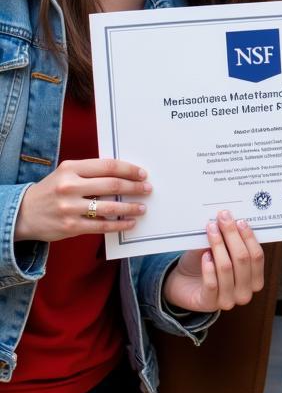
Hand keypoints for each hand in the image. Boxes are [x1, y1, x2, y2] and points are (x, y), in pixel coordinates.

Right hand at [13, 158, 149, 241]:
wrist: (23, 213)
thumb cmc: (53, 190)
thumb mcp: (67, 173)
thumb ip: (91, 172)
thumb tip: (125, 174)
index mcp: (71, 168)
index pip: (108, 166)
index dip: (129, 170)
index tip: (142, 174)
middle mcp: (70, 187)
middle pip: (112, 185)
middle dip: (134, 187)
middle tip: (148, 189)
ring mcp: (70, 208)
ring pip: (109, 207)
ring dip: (131, 208)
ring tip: (142, 207)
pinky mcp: (70, 226)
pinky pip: (101, 226)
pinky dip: (119, 225)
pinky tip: (130, 223)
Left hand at [162, 211, 264, 311]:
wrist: (184, 283)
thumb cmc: (207, 262)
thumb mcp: (222, 250)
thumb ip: (230, 240)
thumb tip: (231, 219)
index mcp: (255, 279)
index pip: (257, 256)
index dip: (249, 237)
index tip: (239, 220)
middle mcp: (245, 292)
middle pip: (242, 259)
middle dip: (232, 235)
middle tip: (223, 218)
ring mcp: (228, 300)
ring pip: (226, 268)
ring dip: (218, 245)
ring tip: (211, 230)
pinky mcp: (208, 303)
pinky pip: (211, 283)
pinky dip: (208, 267)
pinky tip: (205, 255)